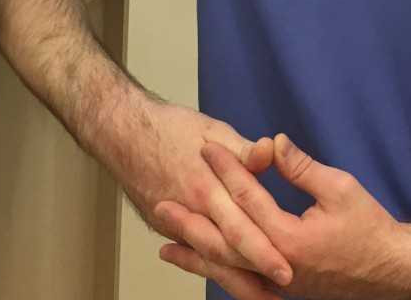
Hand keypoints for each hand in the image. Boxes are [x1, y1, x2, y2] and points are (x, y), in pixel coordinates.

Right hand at [101, 96, 293, 289]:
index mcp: (206, 186)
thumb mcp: (212, 130)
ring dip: (233, 279)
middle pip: (226, 252)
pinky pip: (191, 252)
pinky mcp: (164, 227)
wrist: (122, 133)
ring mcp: (175, 222)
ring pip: (208, 259)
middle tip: (280, 291)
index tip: (287, 268)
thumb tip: (268, 151)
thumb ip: (241, 149)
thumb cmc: (169, 128)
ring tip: (259, 295)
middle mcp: (191, 210)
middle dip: (253, 275)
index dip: (264, 250)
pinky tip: (225, 279)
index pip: (240, 226)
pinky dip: (208, 268)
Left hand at [157, 134, 410, 299]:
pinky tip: (204, 265)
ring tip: (166, 245)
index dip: (227, 169)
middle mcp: (278, 268)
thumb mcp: (340, 188)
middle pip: (224, 243)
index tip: (205, 147)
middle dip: (191, 222)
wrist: (394, 274)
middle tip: (161, 204)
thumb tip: (273, 142)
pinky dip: (219, 273)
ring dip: (196, 256)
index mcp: (290, 241)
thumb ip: (302, 168)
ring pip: (228, 270)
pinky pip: (243, 283)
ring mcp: (280, 284)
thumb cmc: (371, 229)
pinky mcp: (284, 290)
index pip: (247, 200)